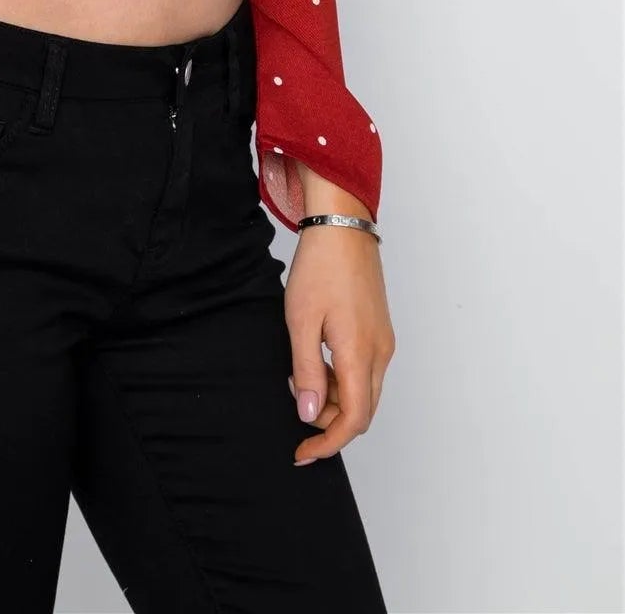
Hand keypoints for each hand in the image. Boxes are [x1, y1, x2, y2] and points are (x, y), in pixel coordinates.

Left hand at [283, 214, 394, 465]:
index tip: (303, 452)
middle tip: (295, 405)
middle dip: (329, 422)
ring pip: (363, 392)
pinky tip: (315, 358)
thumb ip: (306, 371)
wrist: (343, 227)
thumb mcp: (300, 321)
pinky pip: (365, 371)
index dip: (328, 443)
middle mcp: (380, 354)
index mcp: (360, 355)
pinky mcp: (379, 331)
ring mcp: (383, 342)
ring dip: (333, 398)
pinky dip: (341, 378)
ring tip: (299, 374)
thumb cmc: (320, 268)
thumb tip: (308, 414)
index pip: (353, 420)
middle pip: (361, 411)